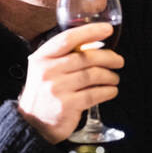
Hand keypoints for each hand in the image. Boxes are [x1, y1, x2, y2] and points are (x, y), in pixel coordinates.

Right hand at [17, 22, 123, 143]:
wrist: (33, 123)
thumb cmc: (44, 92)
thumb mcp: (45, 69)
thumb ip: (64, 56)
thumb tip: (95, 43)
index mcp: (42, 57)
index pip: (68, 38)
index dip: (90, 31)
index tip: (107, 29)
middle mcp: (48, 71)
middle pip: (86, 58)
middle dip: (108, 57)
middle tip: (118, 60)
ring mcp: (57, 88)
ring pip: (93, 76)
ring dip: (110, 76)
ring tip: (114, 78)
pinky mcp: (66, 105)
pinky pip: (94, 94)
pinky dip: (108, 91)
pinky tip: (111, 91)